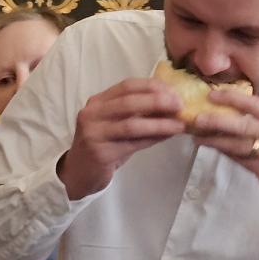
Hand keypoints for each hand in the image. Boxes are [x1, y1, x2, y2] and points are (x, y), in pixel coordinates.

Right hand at [57, 78, 185, 199]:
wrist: (79, 173)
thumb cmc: (103, 145)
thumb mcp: (115, 124)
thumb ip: (136, 113)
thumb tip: (171, 105)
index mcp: (97, 102)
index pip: (126, 86)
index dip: (151, 86)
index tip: (173, 90)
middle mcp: (92, 114)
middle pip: (129, 102)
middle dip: (158, 101)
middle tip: (180, 105)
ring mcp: (94, 134)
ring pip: (132, 124)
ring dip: (159, 123)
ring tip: (179, 124)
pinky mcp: (101, 153)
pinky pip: (133, 144)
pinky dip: (153, 139)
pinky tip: (167, 136)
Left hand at [189, 89, 258, 235]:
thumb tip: (225, 116)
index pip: (257, 104)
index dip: (233, 98)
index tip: (212, 94)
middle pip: (247, 123)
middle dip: (219, 119)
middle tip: (196, 117)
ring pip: (241, 142)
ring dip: (216, 138)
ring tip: (197, 135)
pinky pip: (242, 159)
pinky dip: (225, 152)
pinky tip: (211, 147)